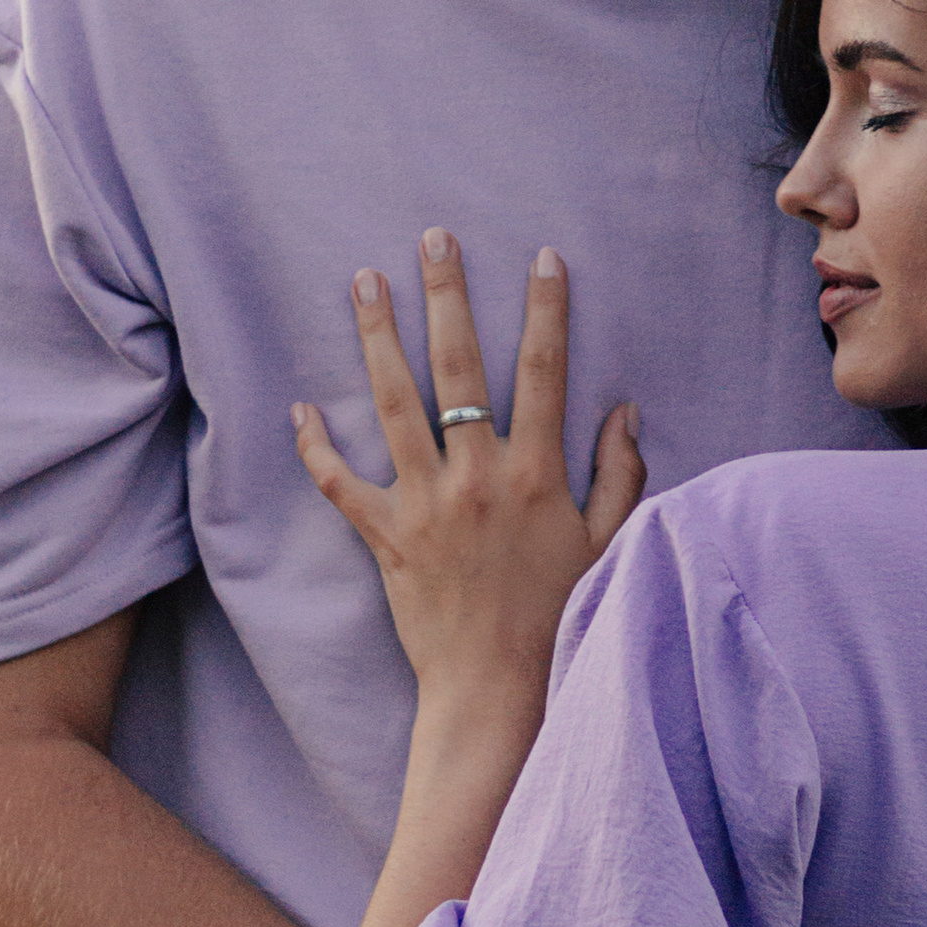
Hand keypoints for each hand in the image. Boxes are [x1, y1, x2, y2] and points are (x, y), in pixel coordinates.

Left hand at [293, 234, 645, 699]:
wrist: (497, 688)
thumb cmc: (560, 616)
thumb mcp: (610, 543)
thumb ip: (621, 473)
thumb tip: (626, 409)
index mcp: (537, 473)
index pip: (543, 372)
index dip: (545, 310)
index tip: (543, 259)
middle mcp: (477, 477)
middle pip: (458, 366)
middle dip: (446, 295)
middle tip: (432, 238)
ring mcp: (426, 504)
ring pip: (392, 403)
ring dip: (376, 337)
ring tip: (362, 282)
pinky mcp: (385, 536)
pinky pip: (339, 483)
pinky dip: (316, 446)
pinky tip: (300, 407)